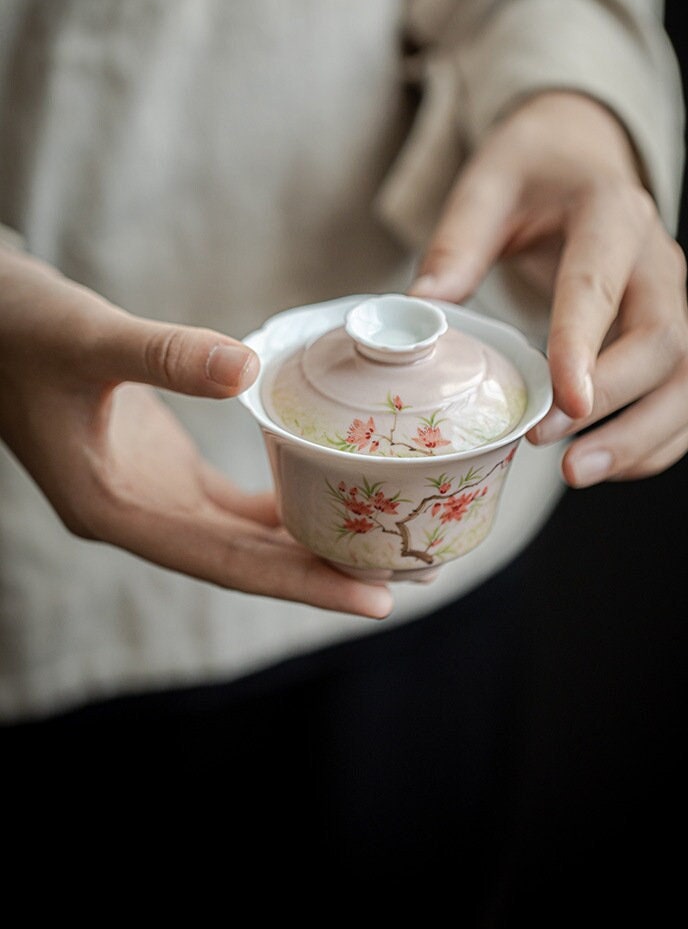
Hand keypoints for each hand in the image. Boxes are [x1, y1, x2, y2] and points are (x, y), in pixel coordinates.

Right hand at [0, 248, 392, 616]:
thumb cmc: (22, 329)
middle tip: (408, 579)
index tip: (373, 598)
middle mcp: (138, 516)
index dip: (300, 583)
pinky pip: (233, 504)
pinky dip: (281, 506)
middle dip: (322, 574)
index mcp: (114, 509)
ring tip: (385, 547)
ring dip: (308, 544)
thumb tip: (246, 367)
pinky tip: (329, 497)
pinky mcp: (163, 471)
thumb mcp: (88, 336)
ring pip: (242, 538)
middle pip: (245, 562)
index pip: (224, 563)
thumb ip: (163, 353)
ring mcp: (151, 496)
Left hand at [409, 91, 687, 486]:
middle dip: (609, 403)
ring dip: (642, 436)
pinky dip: (657, 442)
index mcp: (610, 214)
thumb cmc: (534, 173)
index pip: (601, 285)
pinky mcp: (676, 338)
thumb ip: (457, 240)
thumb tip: (423, 306)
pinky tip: (606, 464)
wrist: (582, 160)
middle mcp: (656, 261)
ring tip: (577, 473)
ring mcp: (675, 303)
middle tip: (544, 443)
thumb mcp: (487, 181)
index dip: (584, 346)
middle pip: (662, 342)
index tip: (562, 402)